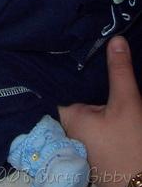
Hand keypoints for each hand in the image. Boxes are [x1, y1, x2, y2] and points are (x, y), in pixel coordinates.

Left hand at [59, 36, 141, 186]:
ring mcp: (83, 133)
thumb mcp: (126, 103)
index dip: (62, 61)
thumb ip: (119, 71)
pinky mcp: (97, 139)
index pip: (57, 81)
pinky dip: (99, 98)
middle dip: (79, 70)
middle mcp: (69, 124)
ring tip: (95, 52)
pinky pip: (94, 112)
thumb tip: (114, 38)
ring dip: (91, 84)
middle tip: (84, 40)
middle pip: (72, 89)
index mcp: (67, 115)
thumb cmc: (130, 148)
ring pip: (84, 100)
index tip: (63, 38)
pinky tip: (105, 83)